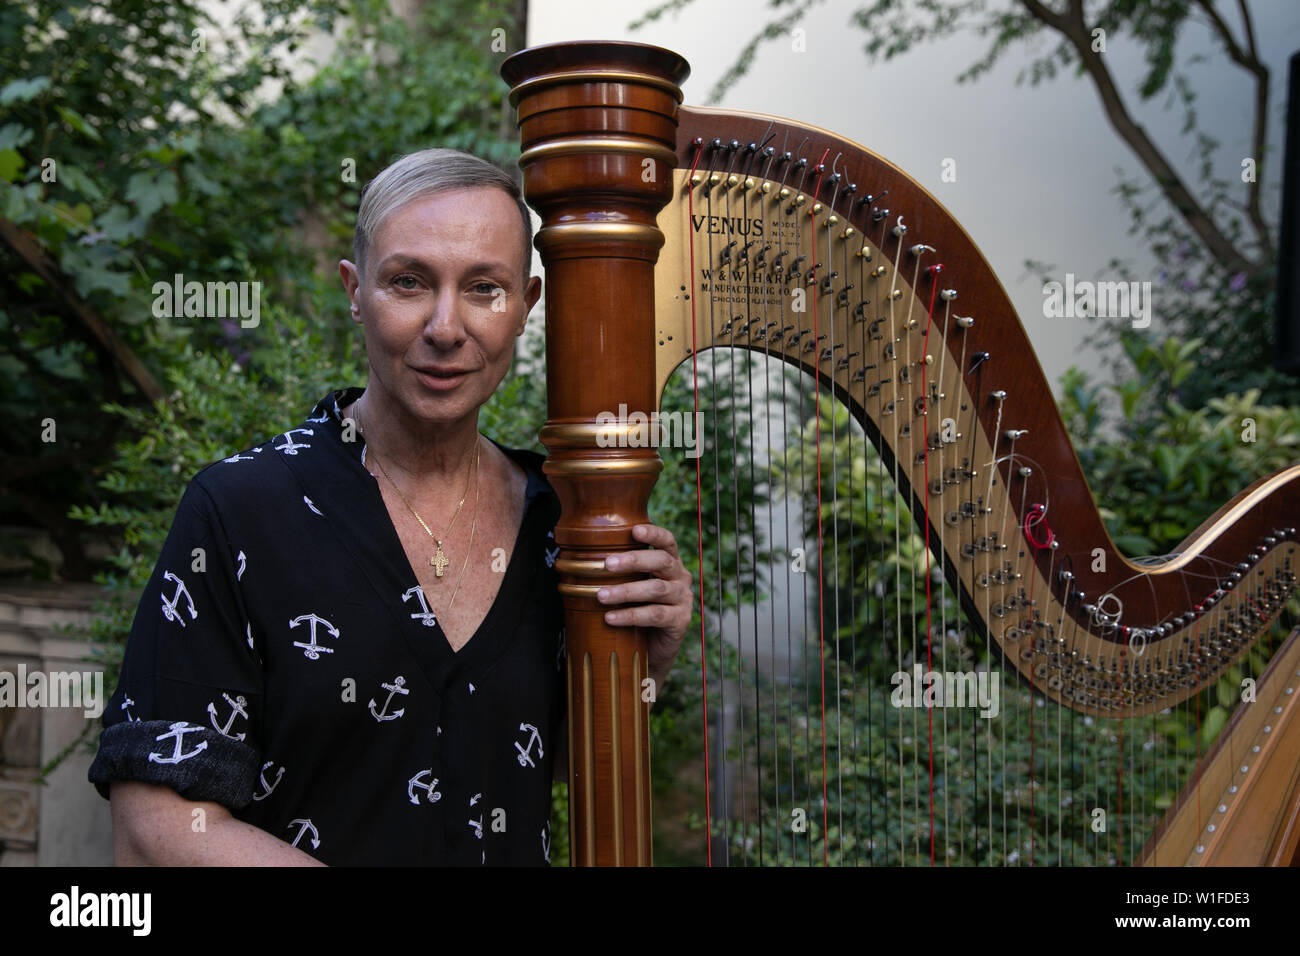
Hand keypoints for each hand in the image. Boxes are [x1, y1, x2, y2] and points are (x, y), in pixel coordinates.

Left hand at [596, 524, 693, 688]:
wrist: (654, 647)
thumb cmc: (638, 607)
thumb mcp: (632, 584)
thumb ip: (621, 571)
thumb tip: (581, 558)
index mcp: (669, 562)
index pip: (667, 541)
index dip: (654, 533)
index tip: (635, 530)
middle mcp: (680, 576)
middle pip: (662, 561)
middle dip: (633, 560)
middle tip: (607, 564)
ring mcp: (683, 598)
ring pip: (656, 589)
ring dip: (626, 591)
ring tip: (601, 595)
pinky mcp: (681, 620)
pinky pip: (655, 615)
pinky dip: (631, 615)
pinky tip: (611, 617)